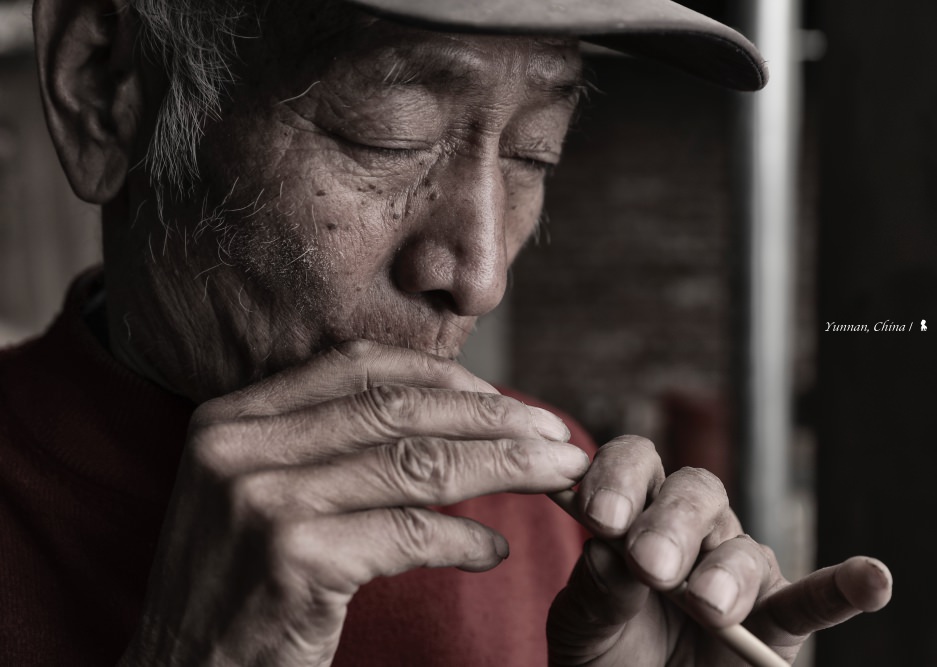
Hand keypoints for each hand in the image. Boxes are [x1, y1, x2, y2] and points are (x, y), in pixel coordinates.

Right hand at [118, 340, 588, 665]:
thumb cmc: (242, 590)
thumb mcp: (264, 495)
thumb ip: (329, 442)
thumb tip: (445, 405)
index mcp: (233, 417)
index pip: (361, 368)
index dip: (447, 379)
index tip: (507, 402)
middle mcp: (239, 446)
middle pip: (399, 409)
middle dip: (495, 419)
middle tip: (559, 436)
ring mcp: (262, 501)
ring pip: (417, 464)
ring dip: (504, 468)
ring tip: (558, 477)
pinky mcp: (293, 559)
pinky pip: (410, 534)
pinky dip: (465, 538)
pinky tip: (494, 549)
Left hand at [547, 436, 891, 665]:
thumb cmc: (602, 650)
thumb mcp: (582, 621)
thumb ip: (595, 588)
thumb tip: (609, 555)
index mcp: (637, 510)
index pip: (638, 461)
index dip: (619, 477)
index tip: (599, 517)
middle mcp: (692, 527)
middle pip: (695, 492)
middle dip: (670, 525)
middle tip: (648, 566)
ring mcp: (737, 570)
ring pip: (742, 547)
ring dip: (724, 572)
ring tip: (705, 605)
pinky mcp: (775, 621)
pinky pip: (810, 600)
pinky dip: (844, 589)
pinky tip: (873, 579)